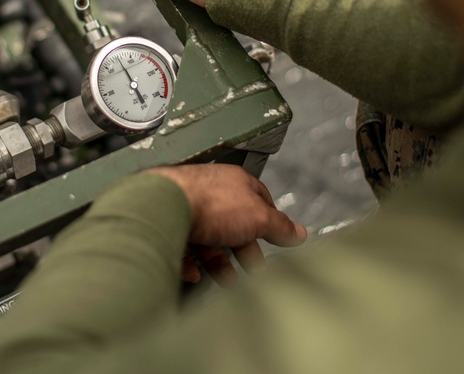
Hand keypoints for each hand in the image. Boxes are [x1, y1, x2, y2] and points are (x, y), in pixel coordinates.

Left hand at [145, 164, 306, 286]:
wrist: (164, 206)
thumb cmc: (208, 202)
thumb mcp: (258, 216)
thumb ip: (279, 226)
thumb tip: (299, 232)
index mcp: (235, 183)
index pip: (260, 200)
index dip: (269, 222)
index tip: (276, 240)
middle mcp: (210, 192)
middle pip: (233, 223)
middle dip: (244, 249)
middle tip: (253, 269)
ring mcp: (187, 207)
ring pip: (207, 237)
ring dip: (218, 261)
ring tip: (226, 280)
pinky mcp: (168, 224)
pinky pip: (181, 246)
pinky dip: (190, 263)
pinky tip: (195, 274)